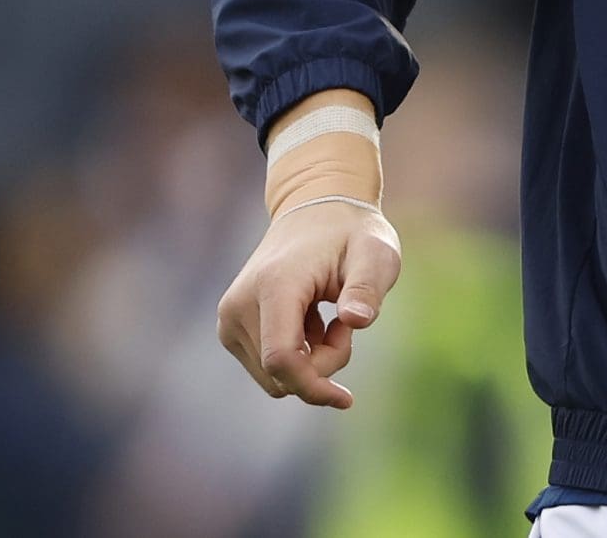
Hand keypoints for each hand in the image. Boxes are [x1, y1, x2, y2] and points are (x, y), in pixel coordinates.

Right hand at [216, 198, 400, 407]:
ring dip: (311, 360)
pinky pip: (268, 366)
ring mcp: (230, 318)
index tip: (345, 398)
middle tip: (347, 324)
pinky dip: (298, 355)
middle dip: (323, 365)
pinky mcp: (231, 327)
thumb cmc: (352, 233)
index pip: (281, 360)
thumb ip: (368, 286)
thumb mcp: (376, 253)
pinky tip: (313, 320)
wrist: (316, 209)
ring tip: (330, 318)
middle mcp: (239, 305)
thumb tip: (356, 321)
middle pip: (280, 373)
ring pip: (273, 376)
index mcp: (274, 286)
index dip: (313, 387)